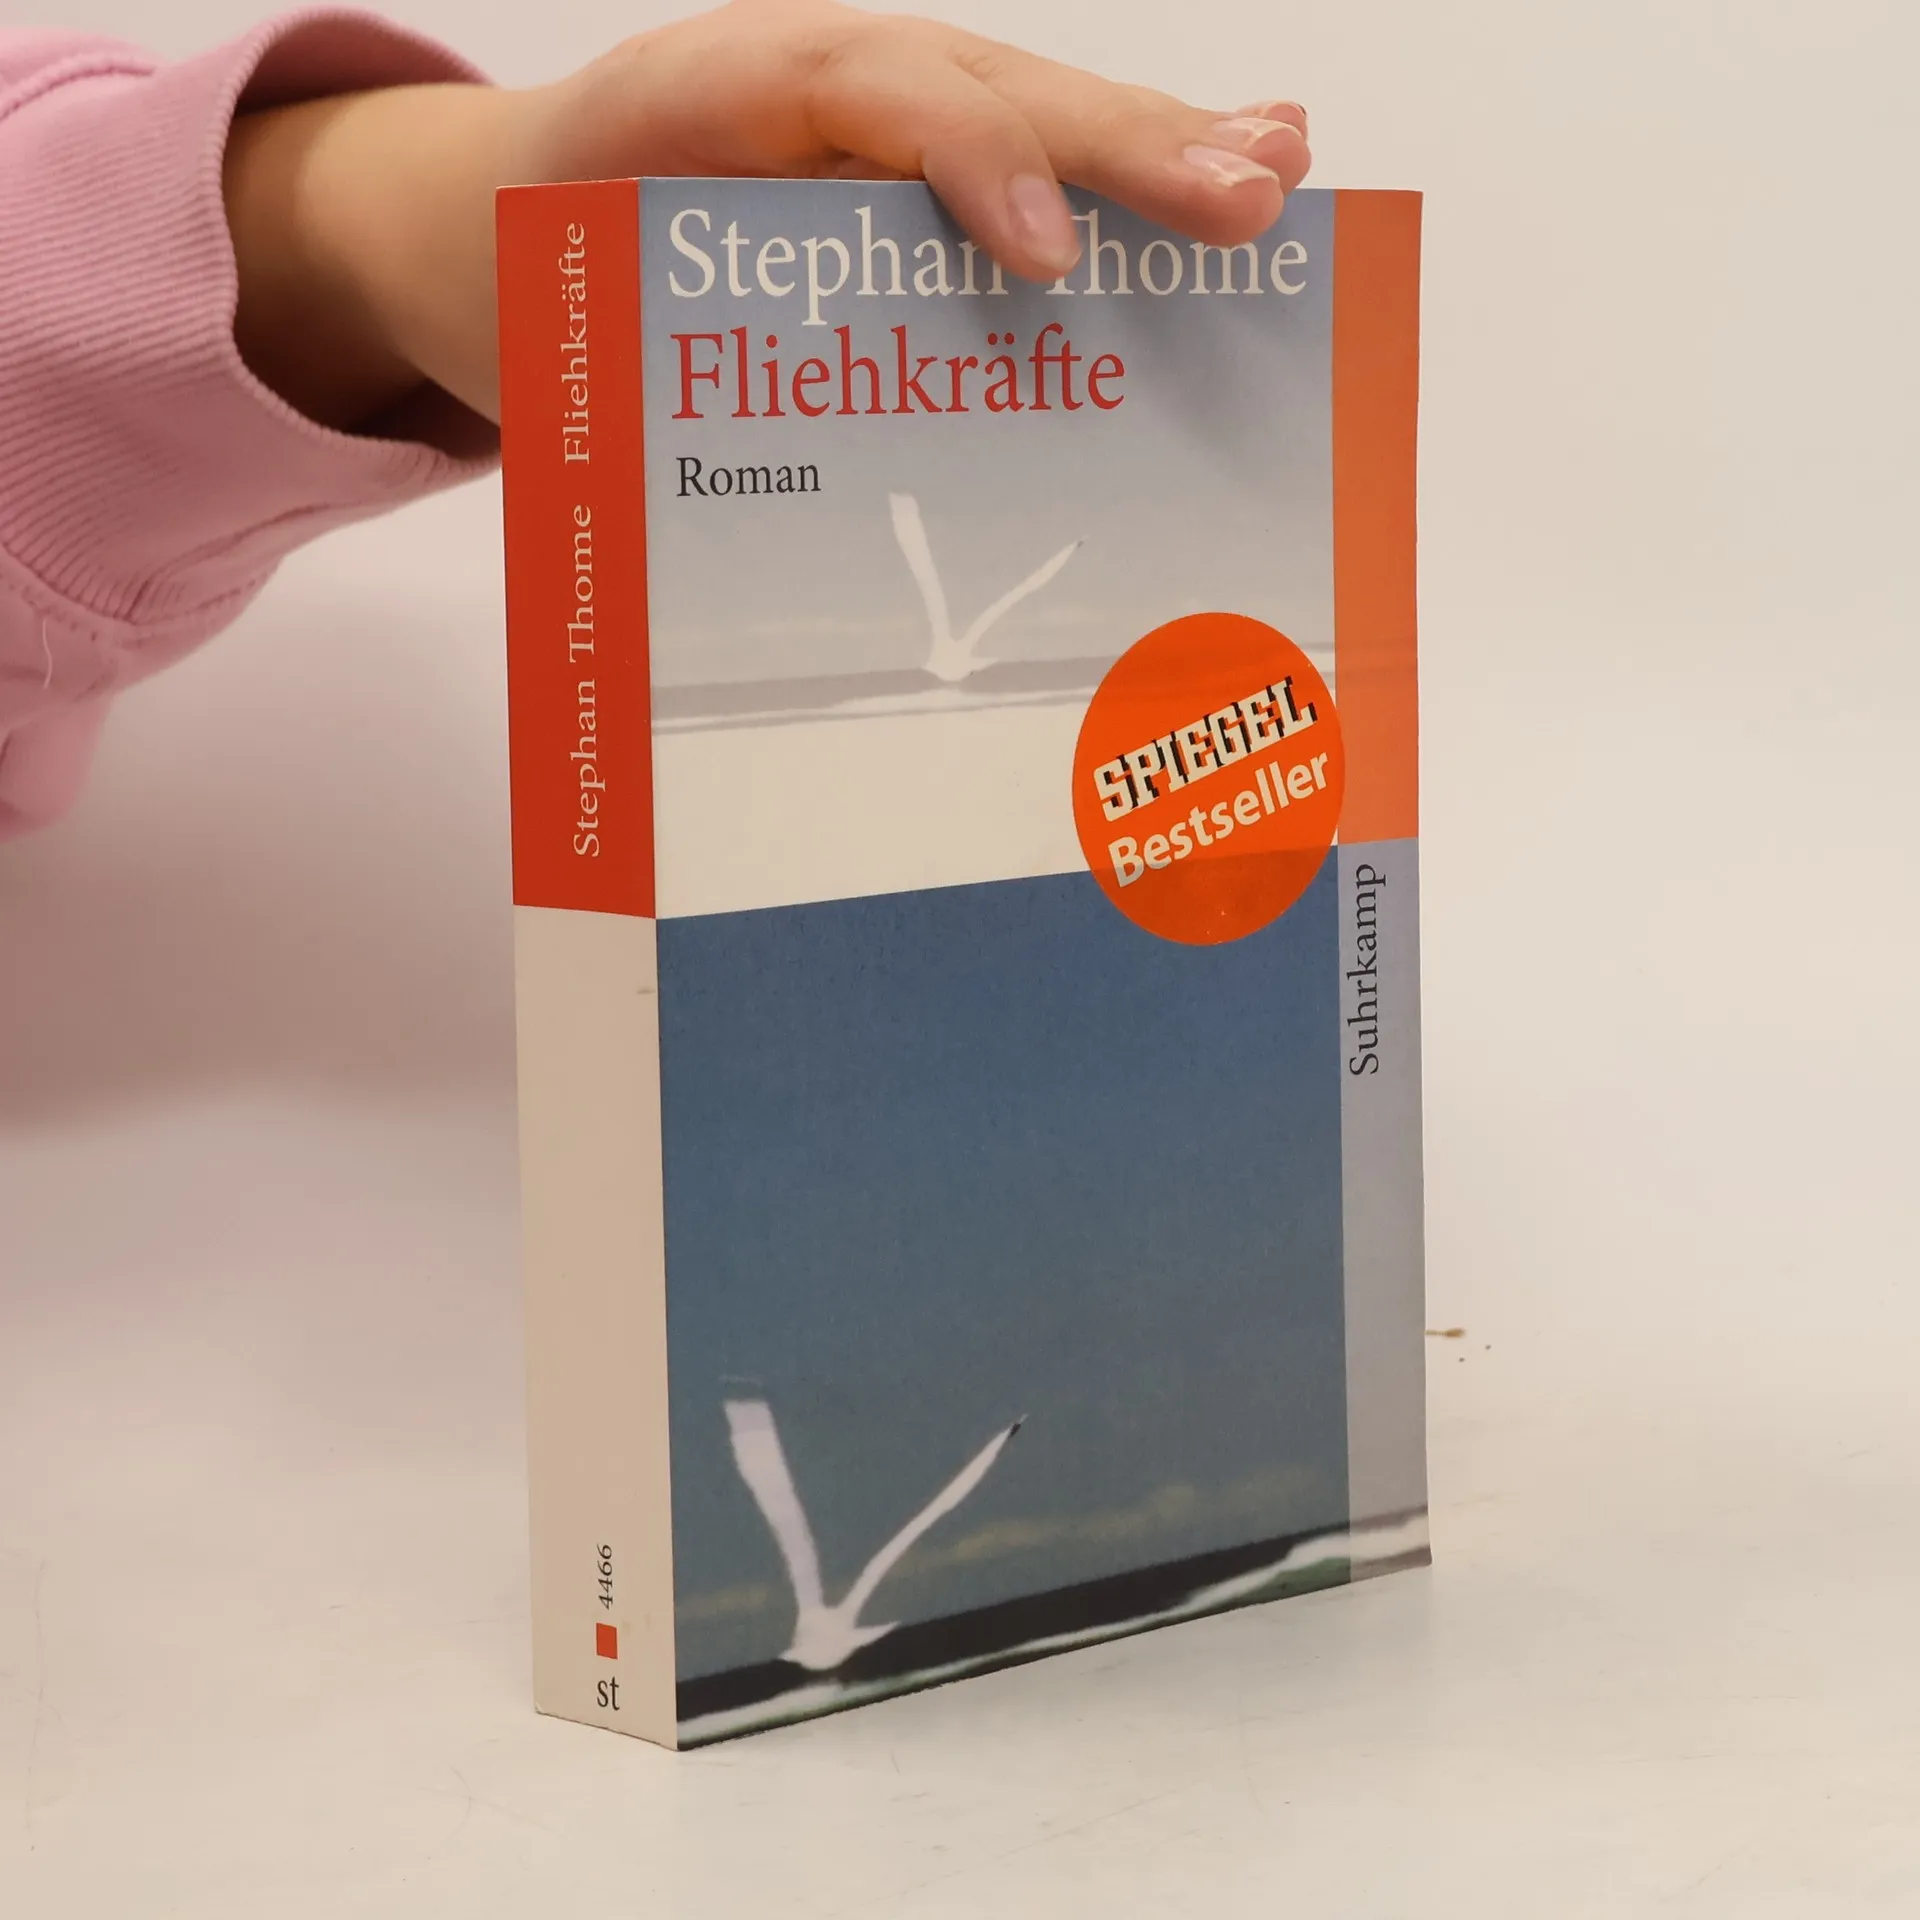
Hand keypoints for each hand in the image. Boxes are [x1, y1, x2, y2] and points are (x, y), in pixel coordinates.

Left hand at [224, 0, 1309, 434]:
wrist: (492, 228)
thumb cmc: (539, 275)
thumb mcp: (555, 316)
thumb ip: (624, 364)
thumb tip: (724, 538)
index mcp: (726, 91)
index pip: (868, 89)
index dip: (969, 156)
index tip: (1046, 254)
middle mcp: (829, 90)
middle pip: (995, 88)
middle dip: (1122, 147)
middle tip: (1243, 197)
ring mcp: (885, 122)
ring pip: (1035, 115)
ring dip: (1155, 154)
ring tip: (1271, 182)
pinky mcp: (914, 178)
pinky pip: (1029, 165)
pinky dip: (1125, 182)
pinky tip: (1238, 175)